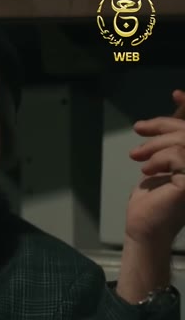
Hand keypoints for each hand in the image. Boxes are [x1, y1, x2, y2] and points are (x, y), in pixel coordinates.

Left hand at [116, 89, 184, 302]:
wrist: (144, 226)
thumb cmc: (152, 199)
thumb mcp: (161, 162)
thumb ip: (170, 143)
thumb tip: (168, 109)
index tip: (176, 93)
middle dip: (164, 125)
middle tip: (138, 130)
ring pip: (184, 142)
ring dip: (157, 145)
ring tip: (138, 157)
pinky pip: (179, 156)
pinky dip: (160, 159)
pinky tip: (147, 171)